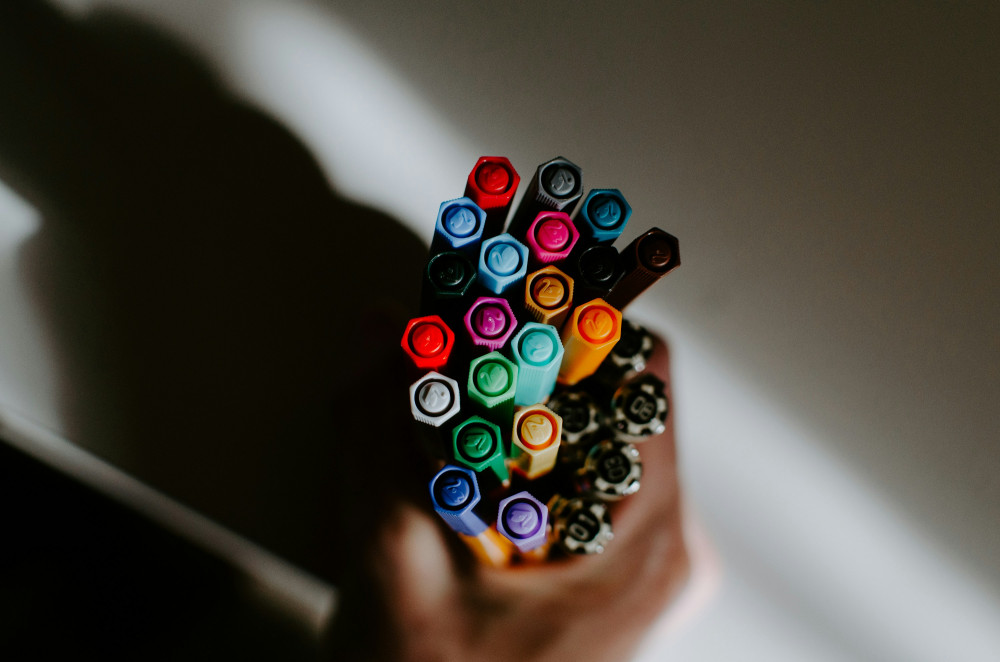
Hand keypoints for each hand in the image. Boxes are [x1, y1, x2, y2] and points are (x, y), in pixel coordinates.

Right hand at [325, 332, 688, 661]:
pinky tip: (472, 473)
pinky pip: (586, 487)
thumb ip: (380, 432)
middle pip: (622, 406)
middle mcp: (667, 552)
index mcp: (645, 545)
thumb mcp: (389, 563)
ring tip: (458, 414)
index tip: (511, 298)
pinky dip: (529, 458)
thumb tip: (379, 328)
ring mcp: (644, 571)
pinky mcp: (614, 584)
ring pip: (599, 444)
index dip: (577, 322)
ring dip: (526, 412)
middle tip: (462, 352)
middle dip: (538, 367)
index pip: (645, 377)